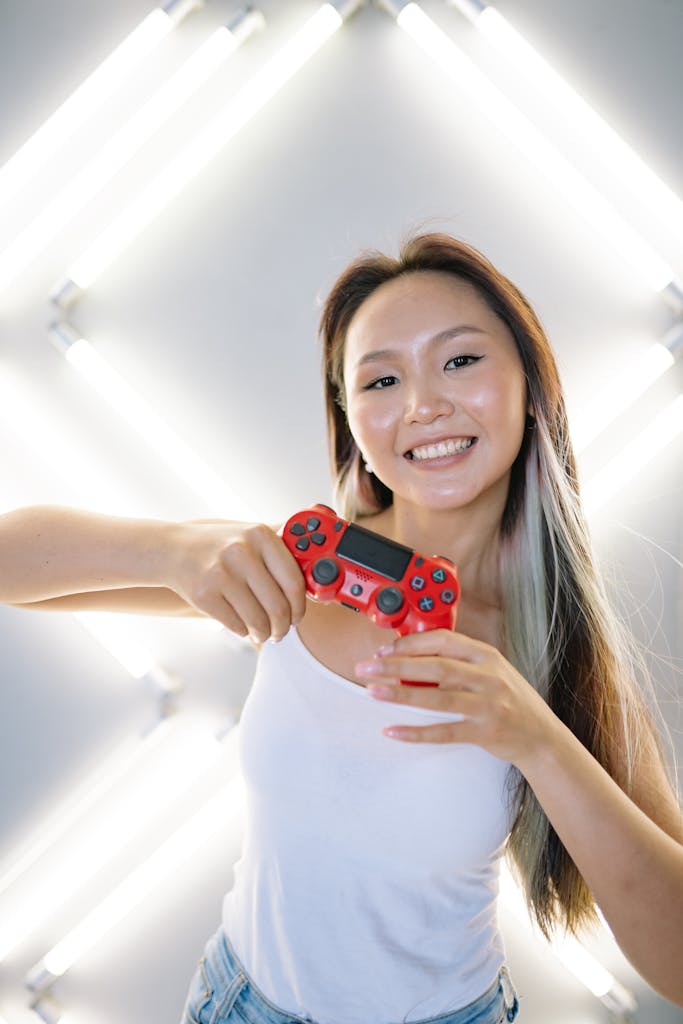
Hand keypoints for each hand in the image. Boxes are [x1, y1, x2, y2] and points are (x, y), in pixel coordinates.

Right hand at [167, 520, 306, 641]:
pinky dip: (244, 631)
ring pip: (258, 621)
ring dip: (265, 634)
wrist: (173, 549)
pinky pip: (237, 626)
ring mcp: (221, 573)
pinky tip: (242, 625)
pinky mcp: (204, 594)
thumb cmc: (219, 546)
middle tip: (282, 631)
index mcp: (260, 535)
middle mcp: (242, 551)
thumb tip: (314, 577)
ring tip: (263, 632)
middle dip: (283, 627)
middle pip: (278, 606)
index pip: (294, 581)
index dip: (301, 606)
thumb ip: (280, 552)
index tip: (299, 615)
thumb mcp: (250, 536)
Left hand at [355, 629, 556, 766]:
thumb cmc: (511, 700)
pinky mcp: (484, 732)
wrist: (542, 737)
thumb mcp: (491, 671)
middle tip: (367, 667)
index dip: (411, 643)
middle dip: (396, 665)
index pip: (444, 640)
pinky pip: (444, 732)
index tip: (385, 649)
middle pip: (435, 666)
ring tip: (373, 692)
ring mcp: (487, 705)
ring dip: (400, 694)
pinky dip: (416, 732)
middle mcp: (488, 677)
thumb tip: (412, 658)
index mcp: (486, 656)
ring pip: (437, 697)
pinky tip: (393, 730)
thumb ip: (459, 663)